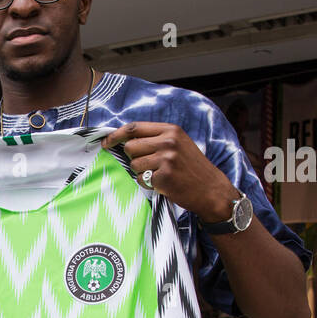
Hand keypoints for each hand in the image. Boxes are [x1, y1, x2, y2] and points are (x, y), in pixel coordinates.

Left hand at [102, 122, 242, 223]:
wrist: (211, 189)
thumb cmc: (192, 168)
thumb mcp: (179, 144)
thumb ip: (156, 138)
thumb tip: (125, 139)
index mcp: (170, 130)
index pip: (134, 128)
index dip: (116, 135)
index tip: (106, 142)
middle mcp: (168, 141)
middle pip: (130, 147)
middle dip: (133, 158)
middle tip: (148, 165)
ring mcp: (166, 159)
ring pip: (133, 164)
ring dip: (141, 172)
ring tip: (159, 174)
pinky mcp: (164, 177)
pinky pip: (140, 180)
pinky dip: (148, 184)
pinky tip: (163, 184)